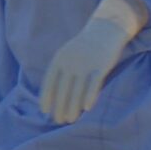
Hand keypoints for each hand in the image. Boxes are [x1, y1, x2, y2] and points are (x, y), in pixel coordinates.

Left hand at [40, 0, 140, 124]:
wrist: (106, 28)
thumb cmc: (85, 46)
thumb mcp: (67, 54)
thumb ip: (61, 70)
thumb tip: (54, 92)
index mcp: (59, 59)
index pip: (49, 82)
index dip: (46, 98)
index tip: (45, 112)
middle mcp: (70, 62)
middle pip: (62, 90)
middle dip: (59, 107)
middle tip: (58, 121)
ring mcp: (85, 64)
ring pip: (77, 90)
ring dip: (72, 107)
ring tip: (70, 120)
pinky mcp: (101, 65)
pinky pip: (94, 84)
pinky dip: (90, 96)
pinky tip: (87, 109)